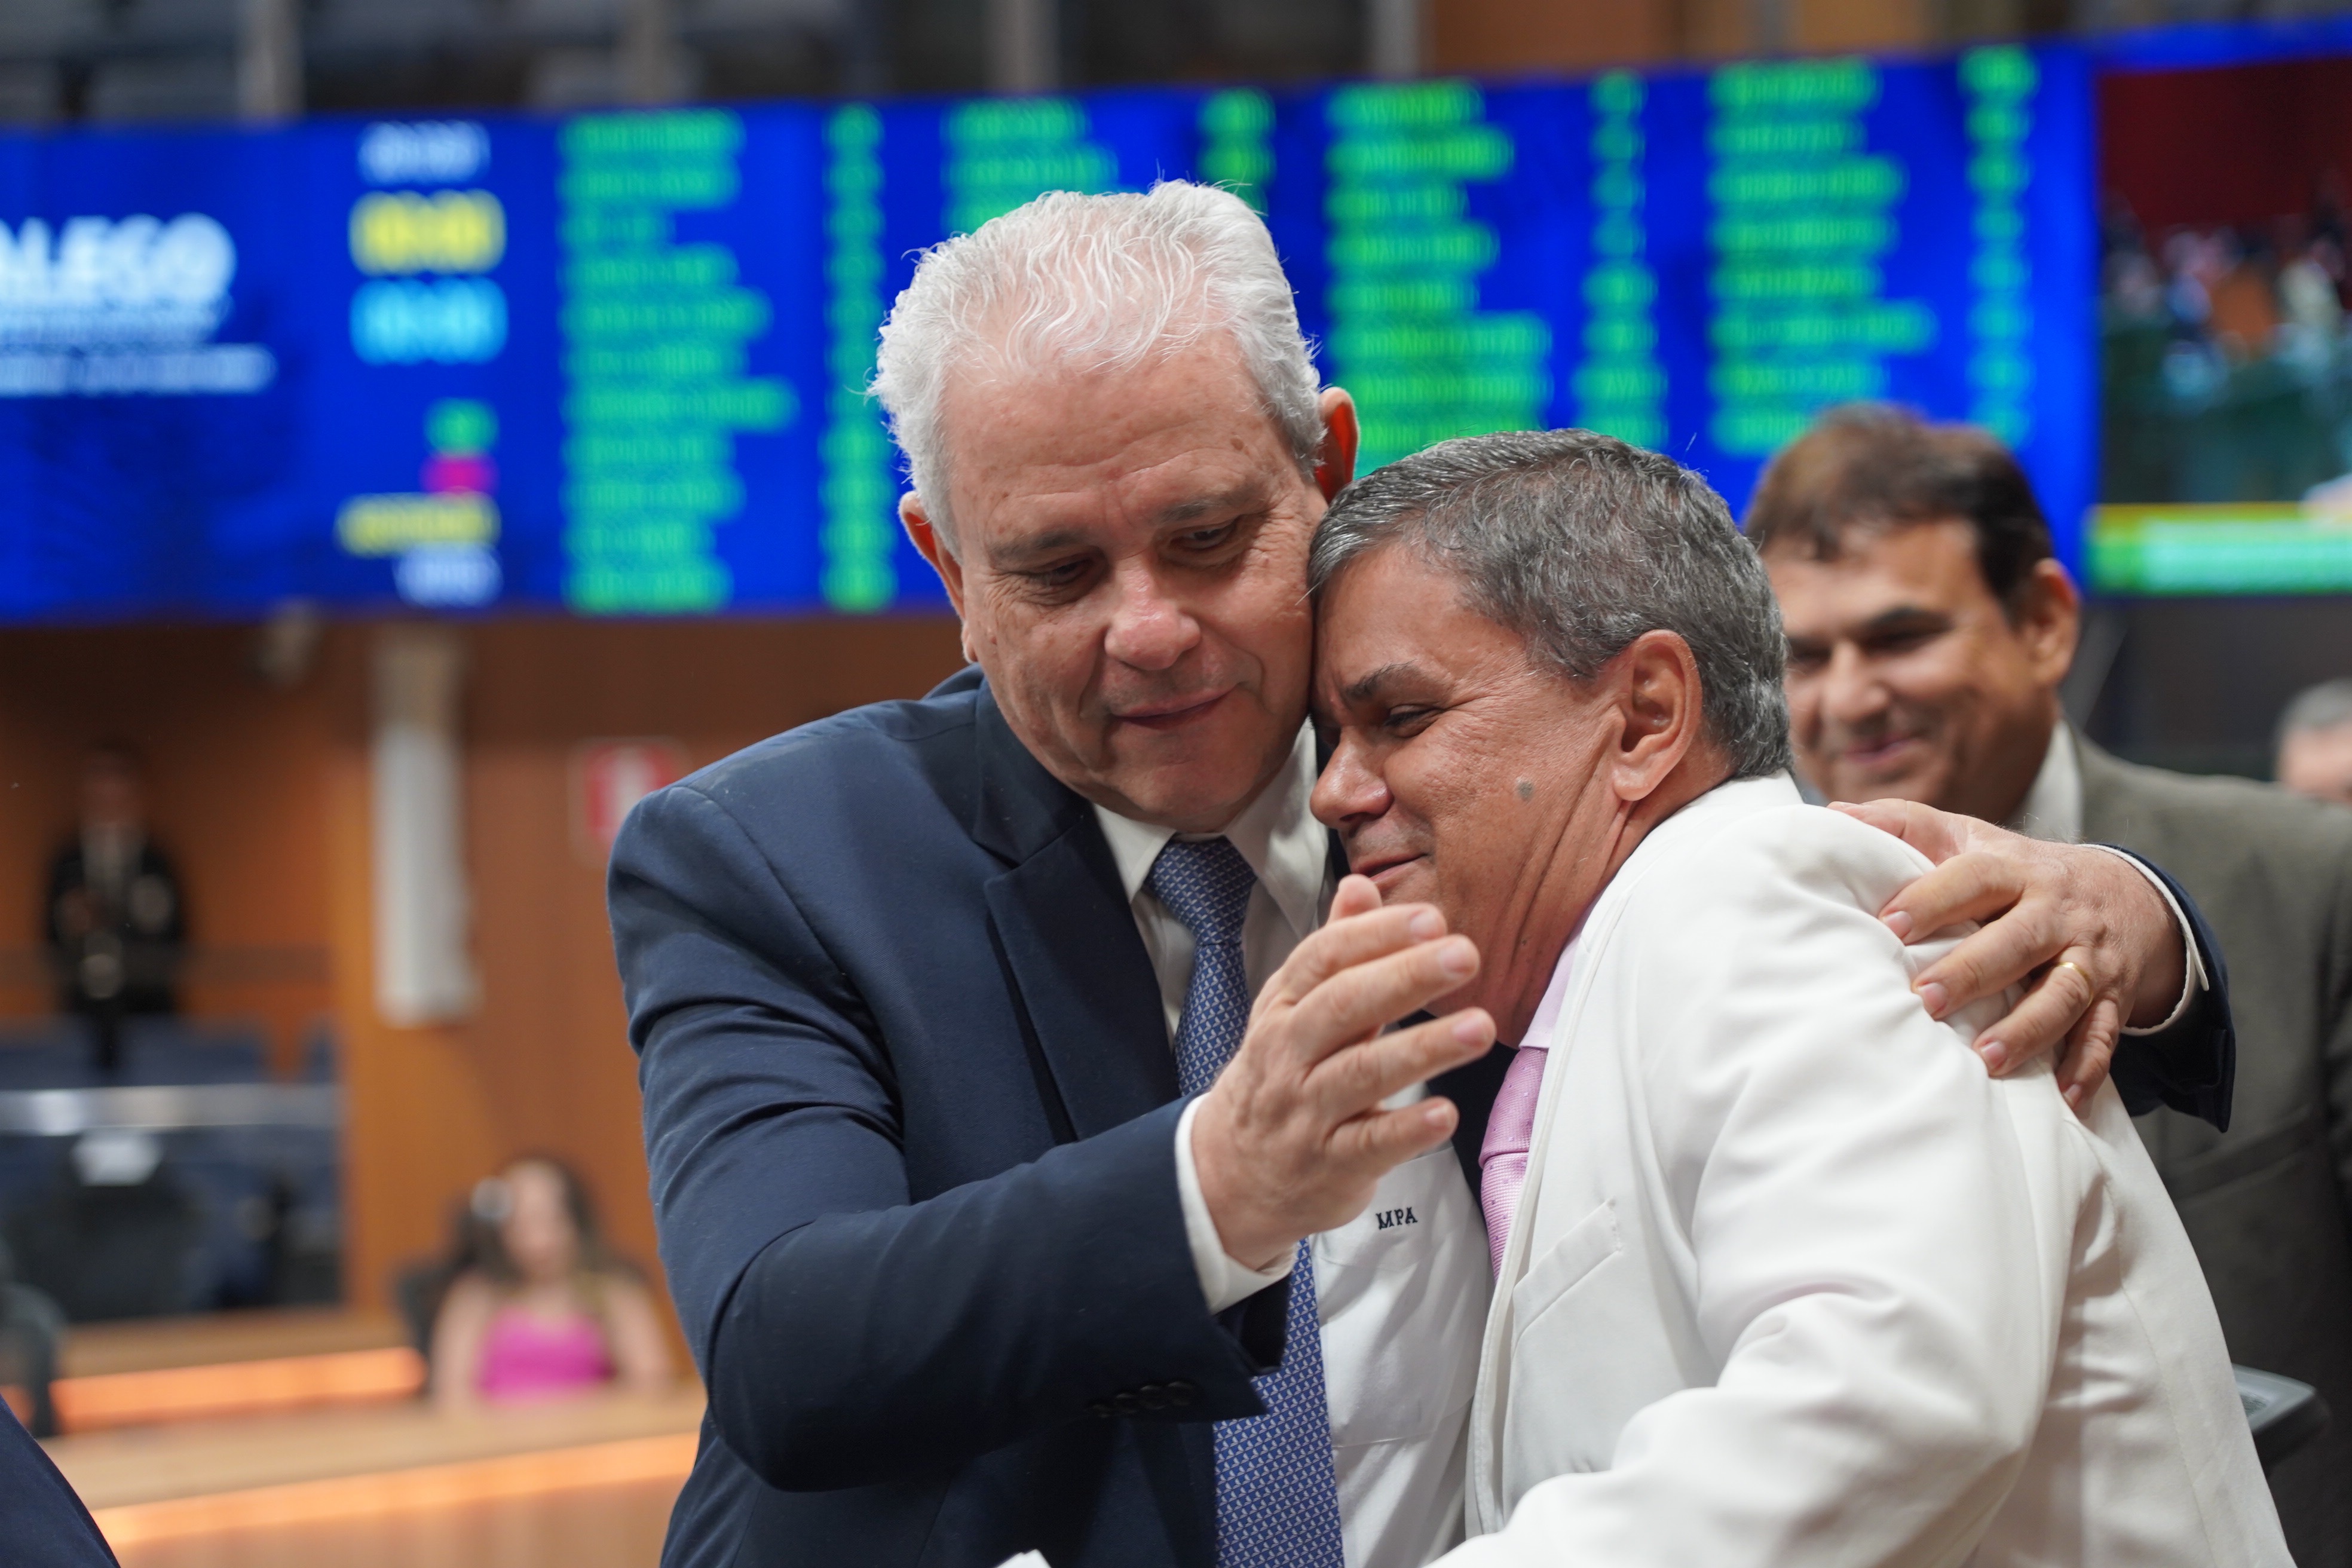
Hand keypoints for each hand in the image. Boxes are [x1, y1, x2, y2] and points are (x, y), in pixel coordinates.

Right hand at [1191, 875, 1495, 1269]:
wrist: (1231, 1174)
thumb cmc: (1277, 1080)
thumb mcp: (1291, 1009)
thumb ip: (1333, 950)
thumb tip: (1361, 886)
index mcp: (1284, 1007)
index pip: (1324, 958)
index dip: (1376, 935)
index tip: (1430, 918)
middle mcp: (1290, 1054)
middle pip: (1343, 1006)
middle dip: (1405, 976)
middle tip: (1462, 955)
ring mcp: (1307, 1111)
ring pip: (1361, 1073)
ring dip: (1422, 1048)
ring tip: (1478, 1028)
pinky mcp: (1330, 1165)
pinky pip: (1369, 1145)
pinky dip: (1407, 1129)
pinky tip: (1444, 1112)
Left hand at [1832, 799, 2187, 1110]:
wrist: (2121, 890)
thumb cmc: (2016, 869)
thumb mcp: (1967, 836)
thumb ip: (1904, 825)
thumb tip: (1833, 816)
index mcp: (2013, 868)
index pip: (1974, 877)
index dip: (1933, 898)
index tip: (1890, 925)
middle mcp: (2055, 911)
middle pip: (2017, 940)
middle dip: (1973, 971)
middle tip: (1925, 1000)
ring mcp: (2088, 955)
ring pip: (2063, 992)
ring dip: (2027, 1028)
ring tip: (1986, 1059)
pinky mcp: (2113, 995)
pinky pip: (2104, 1033)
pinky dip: (2087, 1066)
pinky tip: (2064, 1098)